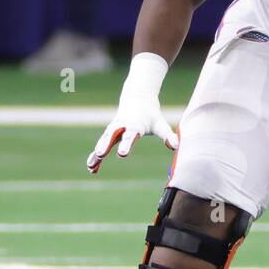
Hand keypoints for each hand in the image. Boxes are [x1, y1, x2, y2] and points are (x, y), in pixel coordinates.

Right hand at [86, 54, 177, 173]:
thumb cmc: (151, 115)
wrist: (137, 99)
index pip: (130, 135)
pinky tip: (92, 169)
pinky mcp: (110, 134)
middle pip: (112, 135)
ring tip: (91, 165)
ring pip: (104, 140)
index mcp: (135, 125)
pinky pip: (102, 146)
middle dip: (105, 145)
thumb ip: (168, 136)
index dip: (126, 144)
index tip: (122, 154)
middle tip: (100, 155)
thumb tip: (177, 146)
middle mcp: (122, 126)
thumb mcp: (160, 124)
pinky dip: (97, 156)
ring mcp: (114, 129)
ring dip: (97, 152)